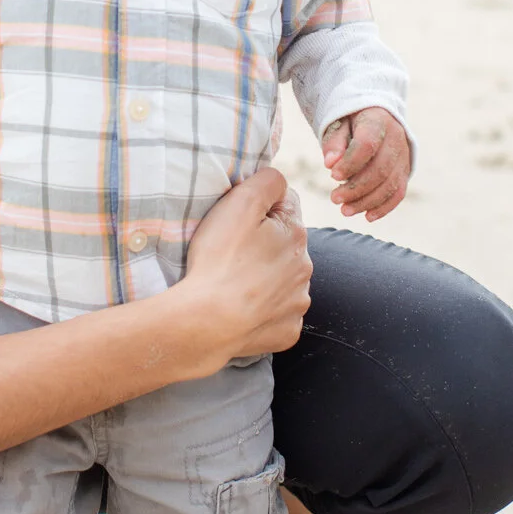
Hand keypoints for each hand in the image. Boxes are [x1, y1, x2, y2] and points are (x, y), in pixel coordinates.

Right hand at [185, 166, 311, 358]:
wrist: (207, 322)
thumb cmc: (220, 260)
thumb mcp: (240, 203)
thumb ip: (267, 181)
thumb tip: (279, 181)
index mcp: (297, 235)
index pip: (286, 205)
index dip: (259, 209)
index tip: (238, 224)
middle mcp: (304, 269)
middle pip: (285, 245)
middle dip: (264, 245)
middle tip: (231, 254)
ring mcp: (297, 304)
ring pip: (283, 280)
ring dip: (264, 278)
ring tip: (233, 282)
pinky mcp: (288, 332)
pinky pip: (278, 314)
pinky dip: (263, 310)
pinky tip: (241, 307)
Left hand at [321, 108, 409, 220]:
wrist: (376, 118)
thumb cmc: (351, 123)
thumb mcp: (338, 125)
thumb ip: (334, 142)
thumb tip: (330, 163)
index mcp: (378, 121)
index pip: (367, 145)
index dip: (350, 163)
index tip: (332, 175)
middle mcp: (396, 138)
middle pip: (380, 169)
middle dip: (356, 188)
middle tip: (334, 198)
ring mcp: (404, 156)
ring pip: (390, 184)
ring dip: (367, 201)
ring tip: (345, 210)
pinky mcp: (405, 170)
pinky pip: (399, 192)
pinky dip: (384, 207)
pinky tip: (367, 216)